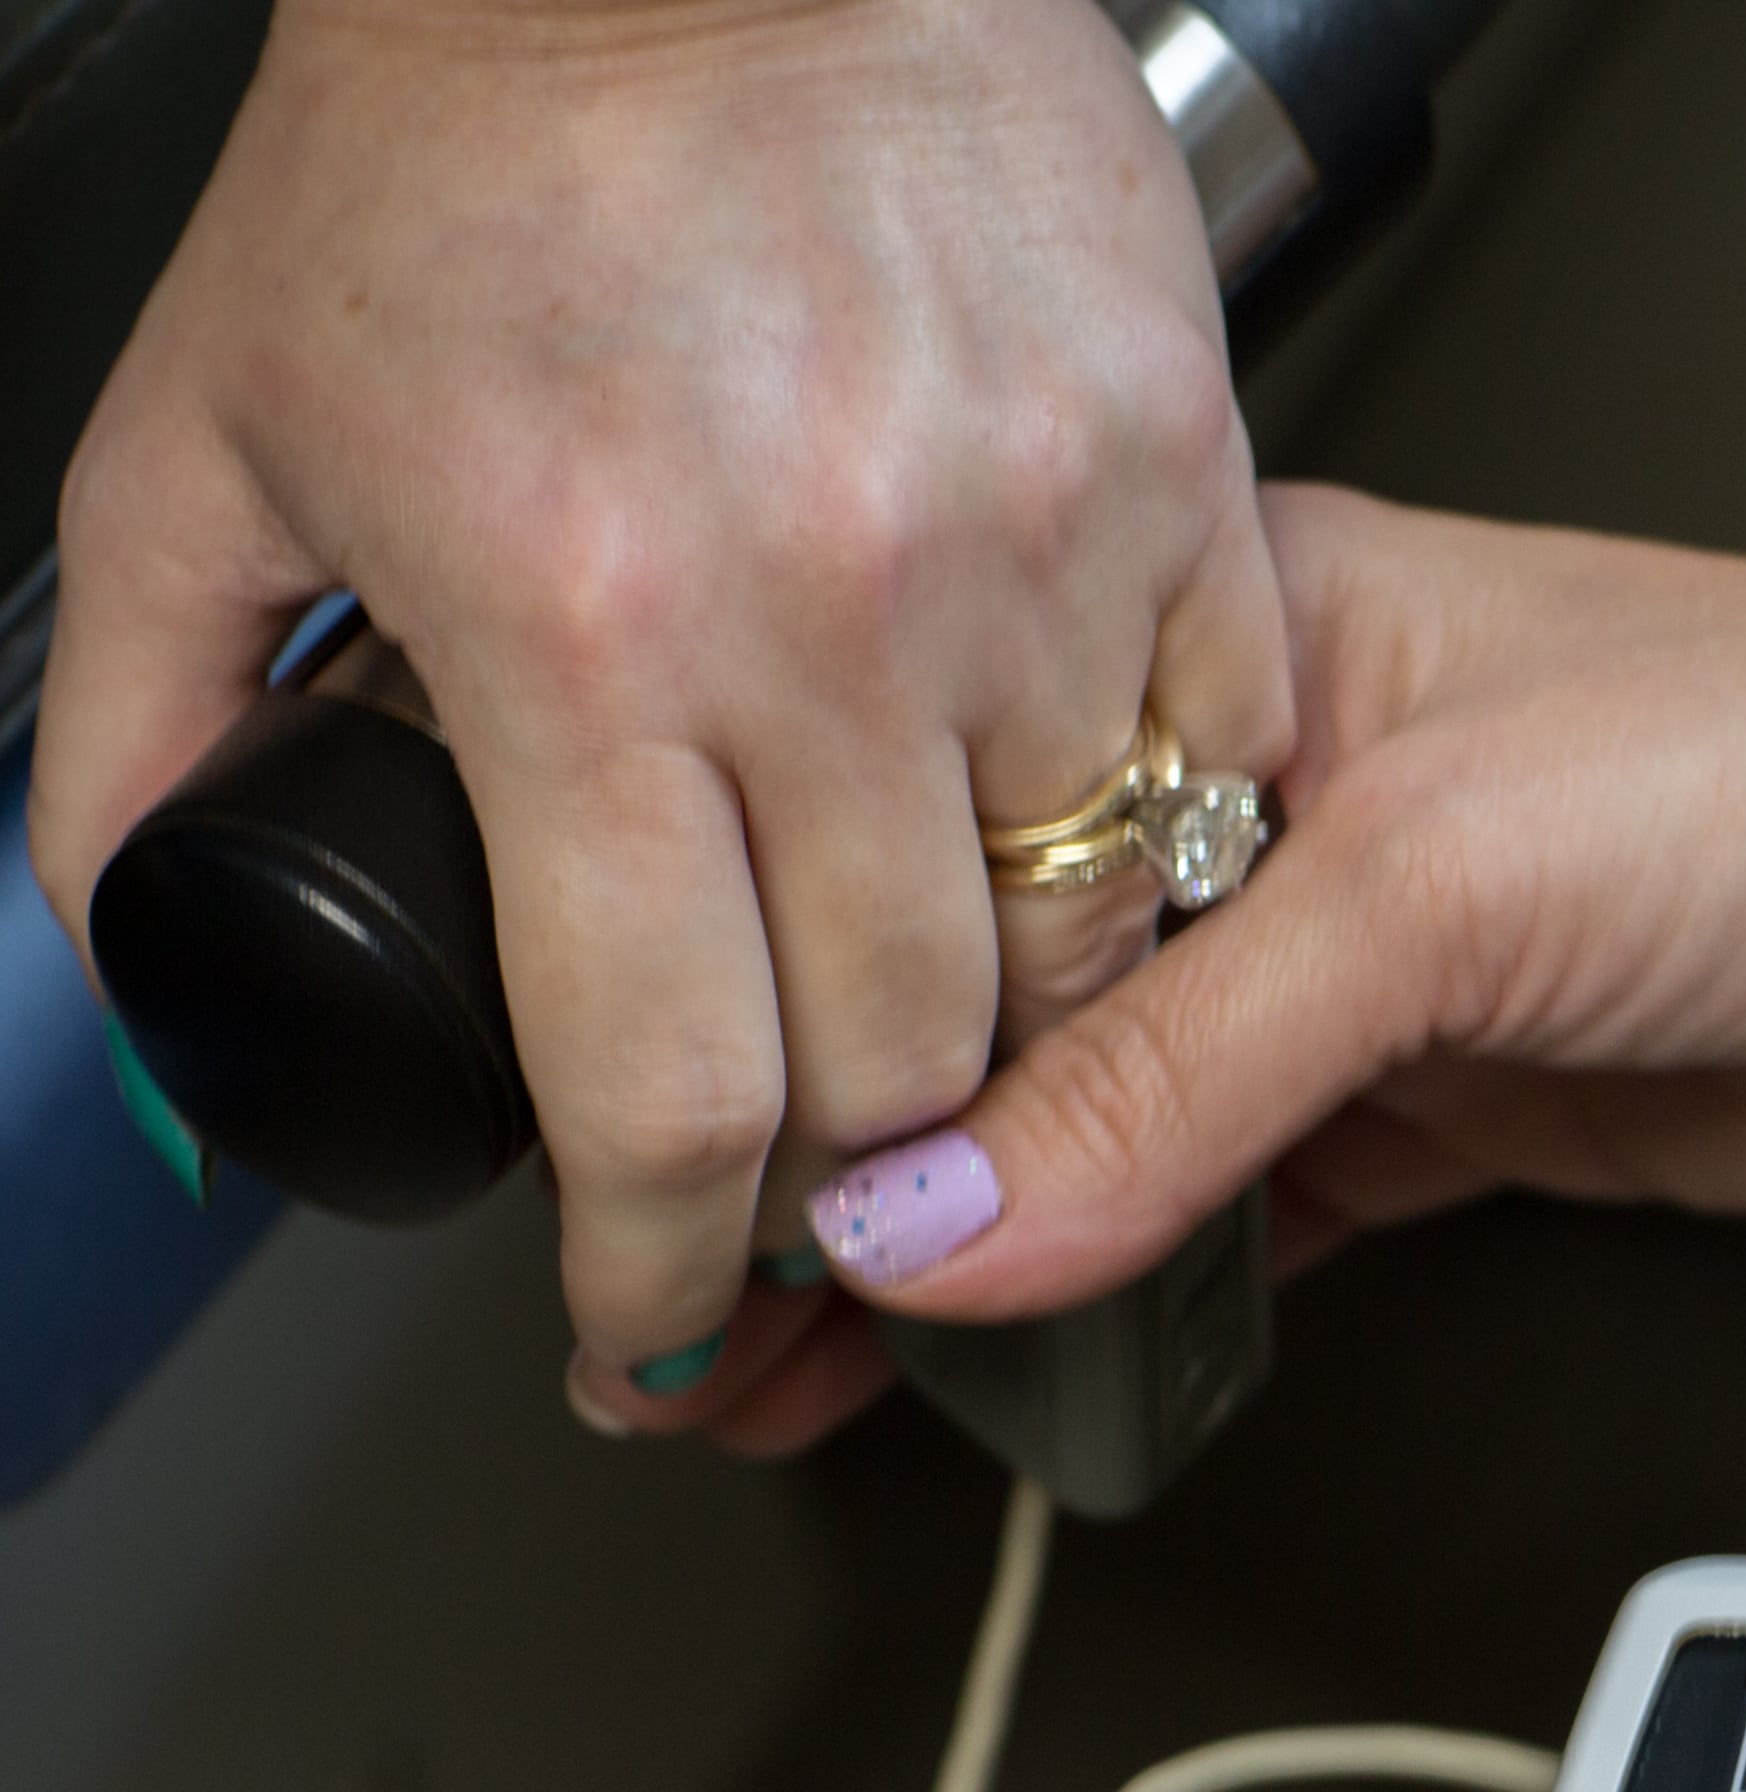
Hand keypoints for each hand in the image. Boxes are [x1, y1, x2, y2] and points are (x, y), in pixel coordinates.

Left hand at [28, 0, 1289, 1441]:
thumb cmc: (479, 116)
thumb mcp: (213, 430)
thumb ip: (146, 722)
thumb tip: (141, 959)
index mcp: (578, 629)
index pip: (668, 1095)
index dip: (667, 1274)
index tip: (656, 1331)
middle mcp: (827, 615)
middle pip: (902, 1069)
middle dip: (840, 1179)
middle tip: (796, 1176)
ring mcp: (1033, 555)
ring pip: (1086, 951)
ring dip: (1010, 1029)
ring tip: (928, 999)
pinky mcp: (1177, 482)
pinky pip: (1219, 771)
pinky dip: (1161, 849)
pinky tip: (1072, 833)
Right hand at [786, 421, 1745, 1317]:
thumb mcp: (1439, 889)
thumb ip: (1174, 1075)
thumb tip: (944, 1221)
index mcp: (1232, 659)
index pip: (941, 864)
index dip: (808, 1032)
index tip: (692, 1180)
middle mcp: (1284, 813)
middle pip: (1001, 1019)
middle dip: (850, 1174)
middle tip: (691, 1314)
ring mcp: (1382, 980)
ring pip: (1113, 1143)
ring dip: (978, 1265)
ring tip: (808, 1374)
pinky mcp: (1470, 1112)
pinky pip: (1254, 1222)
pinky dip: (1146, 1301)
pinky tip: (1039, 1360)